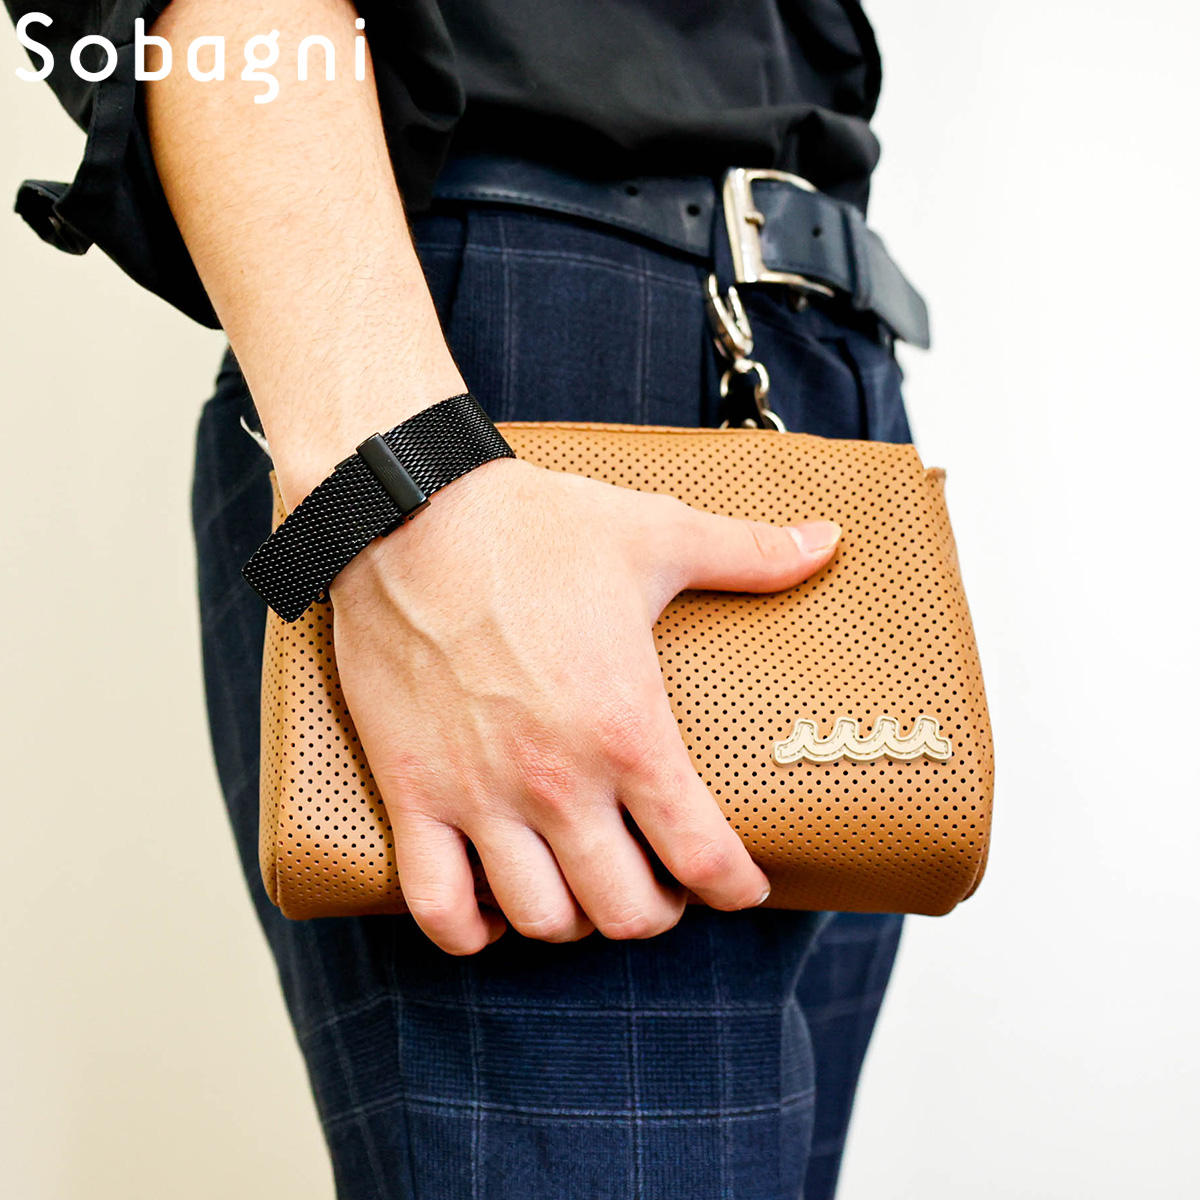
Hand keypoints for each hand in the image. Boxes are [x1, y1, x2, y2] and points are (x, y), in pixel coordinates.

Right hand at [328, 457, 840, 953]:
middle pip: (626, 910)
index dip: (734, 887)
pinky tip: (494, 909)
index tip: (740, 885)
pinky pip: (437, 904)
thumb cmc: (532, 526)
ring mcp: (479, 795)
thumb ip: (748, 552)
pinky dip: (470, 929)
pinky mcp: (413, 792)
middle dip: (659, 909)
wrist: (407, 515)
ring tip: (585, 886)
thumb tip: (827, 542)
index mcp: (627, 727)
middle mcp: (557, 779)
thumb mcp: (654, 533)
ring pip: (542, 919)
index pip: (701, 855)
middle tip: (663, 882)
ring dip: (576, 920)